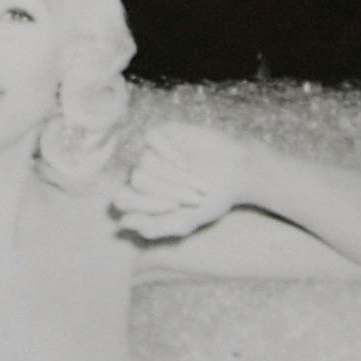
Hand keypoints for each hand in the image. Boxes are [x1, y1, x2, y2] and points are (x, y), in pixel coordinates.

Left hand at [111, 122, 271, 240]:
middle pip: (138, 180)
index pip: (122, 200)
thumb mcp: (188, 221)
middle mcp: (141, 174)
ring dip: (175, 175)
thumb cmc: (211, 200)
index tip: (173, 208)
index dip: (143, 205)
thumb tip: (125, 223)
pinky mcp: (160, 134)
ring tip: (200, 185)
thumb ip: (158, 226)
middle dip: (168, 190)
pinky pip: (151, 138)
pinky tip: (186, 162)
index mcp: (141, 198)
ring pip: (146, 161)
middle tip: (195, 199)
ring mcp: (148, 152)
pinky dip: (169, 152)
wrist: (238, 173)